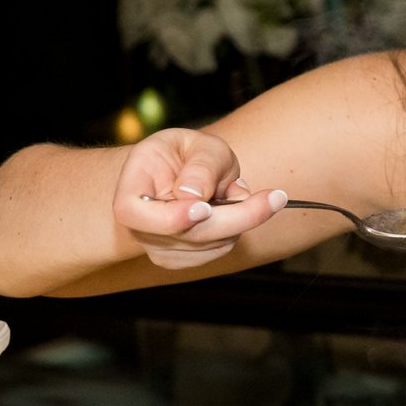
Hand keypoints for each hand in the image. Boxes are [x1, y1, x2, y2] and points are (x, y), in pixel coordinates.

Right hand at [110, 129, 289, 269]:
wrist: (182, 174)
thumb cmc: (188, 156)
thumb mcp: (200, 145)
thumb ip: (201, 166)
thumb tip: (193, 194)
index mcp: (131, 187)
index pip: (133, 212)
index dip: (169, 217)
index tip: (204, 207)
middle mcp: (139, 223)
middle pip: (184, 235)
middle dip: (234, 218)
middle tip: (273, 198)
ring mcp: (157, 246)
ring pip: (207, 246)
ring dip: (237, 220)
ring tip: (232, 191)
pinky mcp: (181, 260)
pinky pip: (216, 251)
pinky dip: (233, 232)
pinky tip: (228, 211)